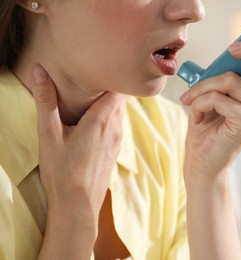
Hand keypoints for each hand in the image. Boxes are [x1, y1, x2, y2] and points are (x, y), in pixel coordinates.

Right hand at [31, 64, 124, 219]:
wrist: (78, 204)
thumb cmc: (62, 171)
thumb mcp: (49, 134)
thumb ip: (46, 101)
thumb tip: (40, 71)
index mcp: (102, 119)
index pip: (117, 87)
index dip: (110, 76)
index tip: (96, 69)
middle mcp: (116, 127)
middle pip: (119, 98)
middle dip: (107, 87)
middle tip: (89, 80)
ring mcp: (118, 139)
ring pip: (119, 111)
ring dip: (107, 103)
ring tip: (88, 98)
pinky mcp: (116, 149)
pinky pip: (117, 124)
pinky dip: (108, 117)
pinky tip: (91, 121)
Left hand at [180, 19, 240, 176]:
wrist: (203, 158)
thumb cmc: (211, 123)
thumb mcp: (223, 89)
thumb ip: (234, 70)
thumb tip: (233, 50)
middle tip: (231, 50)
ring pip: (231, 79)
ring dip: (203, 86)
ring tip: (193, 98)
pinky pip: (218, 97)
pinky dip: (199, 101)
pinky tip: (197, 114)